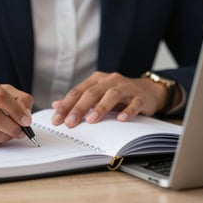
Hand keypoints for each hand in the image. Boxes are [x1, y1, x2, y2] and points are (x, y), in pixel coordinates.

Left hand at [51, 71, 174, 127]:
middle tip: (70, 122)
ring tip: (91, 120)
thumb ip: (77, 100)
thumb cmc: (117, 95)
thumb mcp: (96, 95)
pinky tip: (121, 119)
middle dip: (79, 108)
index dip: (65, 105)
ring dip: (100, 108)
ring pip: (111, 95)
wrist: (146, 90)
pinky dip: (127, 111)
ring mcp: (126, 88)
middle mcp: (109, 80)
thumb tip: (56, 106)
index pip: (77, 92)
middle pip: (91, 93)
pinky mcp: (140, 97)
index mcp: (96, 80)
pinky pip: (134, 103)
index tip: (56, 119)